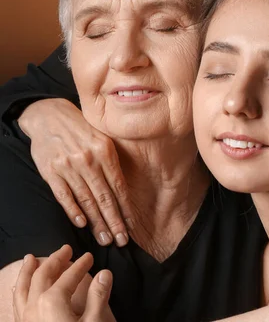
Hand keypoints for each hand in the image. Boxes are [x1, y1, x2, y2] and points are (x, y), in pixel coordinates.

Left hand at [13, 245, 115, 321]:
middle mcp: (34, 307)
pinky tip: (20, 290)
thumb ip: (98, 297)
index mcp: (53, 300)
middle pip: (43, 275)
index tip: (90, 257)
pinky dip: (19, 292)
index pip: (69, 275)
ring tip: (30, 258)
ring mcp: (25, 320)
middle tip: (66, 249)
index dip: (81, 264)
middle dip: (56, 260)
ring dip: (28, 271)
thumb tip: (104, 273)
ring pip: (23, 289)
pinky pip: (17, 306)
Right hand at [19, 98, 132, 246]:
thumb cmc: (80, 127)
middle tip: (122, 241)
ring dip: (97, 222)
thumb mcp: (101, 136)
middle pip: (104, 197)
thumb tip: (123, 190)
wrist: (49, 115)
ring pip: (86, 200)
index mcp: (105, 150)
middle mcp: (88, 159)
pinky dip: (73, 210)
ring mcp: (69, 166)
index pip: (118, 186)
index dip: (125, 209)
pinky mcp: (51, 172)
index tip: (131, 226)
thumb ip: (111, 160)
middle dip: (114, 222)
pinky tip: (82, 223)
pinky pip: (64, 196)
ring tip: (105, 239)